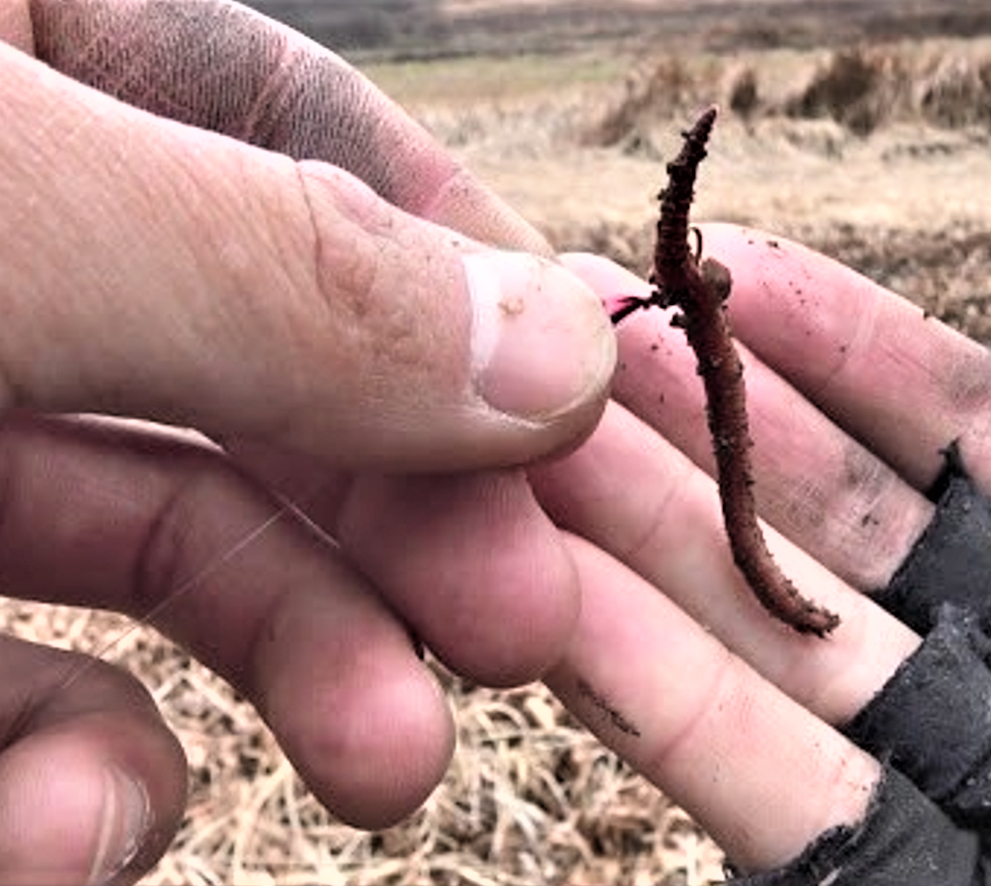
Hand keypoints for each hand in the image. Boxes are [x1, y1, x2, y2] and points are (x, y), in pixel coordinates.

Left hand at [0, 1, 614, 882]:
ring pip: (160, 530)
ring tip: (386, 762)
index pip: (288, 126)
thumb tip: (548, 348)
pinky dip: (64, 775)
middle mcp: (3, 233)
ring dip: (298, 657)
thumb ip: (270, 271)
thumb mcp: (5, 216)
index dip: (457, 265)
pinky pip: (7, 678)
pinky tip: (71, 825)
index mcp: (9, 45)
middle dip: (407, 508)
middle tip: (521, 623)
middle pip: (264, 362)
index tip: (580, 398)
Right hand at [530, 203, 990, 880]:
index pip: (986, 435)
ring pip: (776, 648)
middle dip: (710, 431)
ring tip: (527, 455)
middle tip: (581, 346)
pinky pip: (771, 793)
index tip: (736, 270)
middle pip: (845, 530)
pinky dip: (658, 701)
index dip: (855, 347)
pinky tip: (560, 610)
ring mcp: (974, 791)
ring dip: (648, 548)